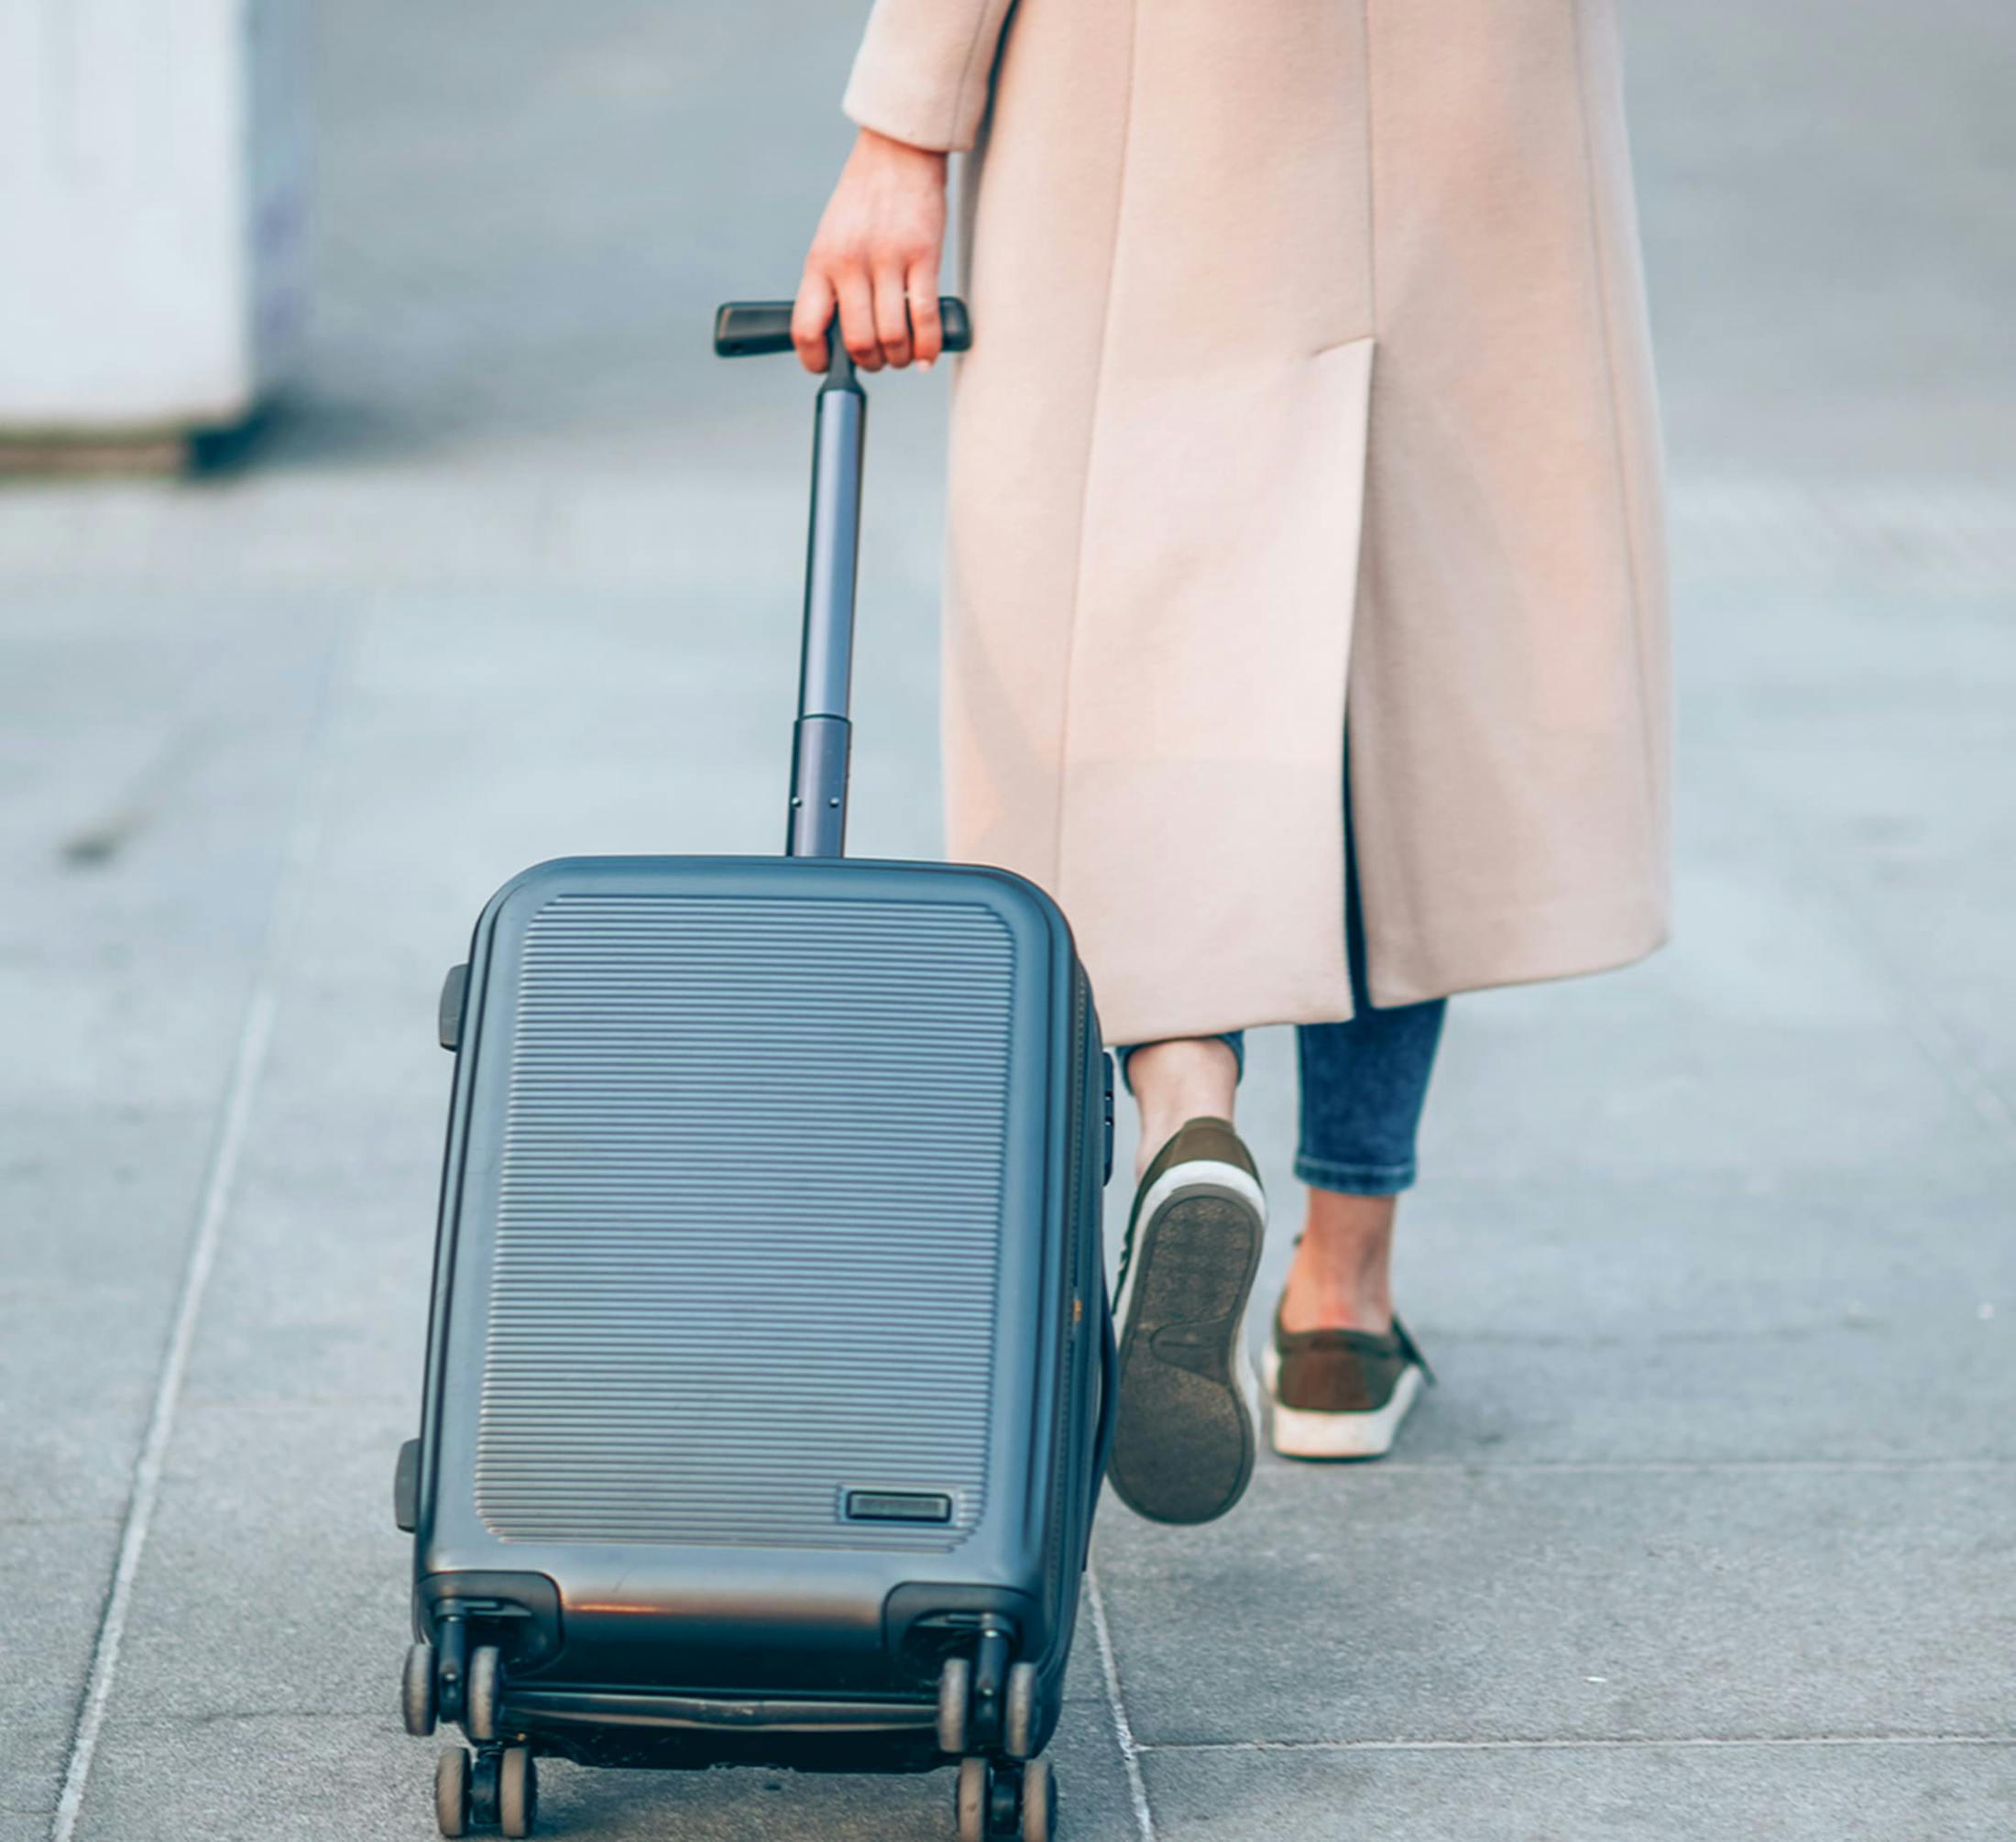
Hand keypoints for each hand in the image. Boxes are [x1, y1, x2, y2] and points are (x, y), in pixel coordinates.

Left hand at [794, 128, 948, 373]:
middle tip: (879, 360)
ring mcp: (887, 260)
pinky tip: (926, 356)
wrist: (897, 154)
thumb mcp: (832, 240)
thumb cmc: (865, 202)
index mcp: (820, 262)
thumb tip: (843, 335)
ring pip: (892, 336)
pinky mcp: (923, 255)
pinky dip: (927, 346)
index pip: (806, 327)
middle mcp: (849, 263)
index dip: (815, 360)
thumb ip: (833, 283)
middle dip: (870, 364)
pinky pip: (924, 317)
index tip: (828, 367)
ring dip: (899, 358)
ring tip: (903, 355)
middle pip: (857, 342)